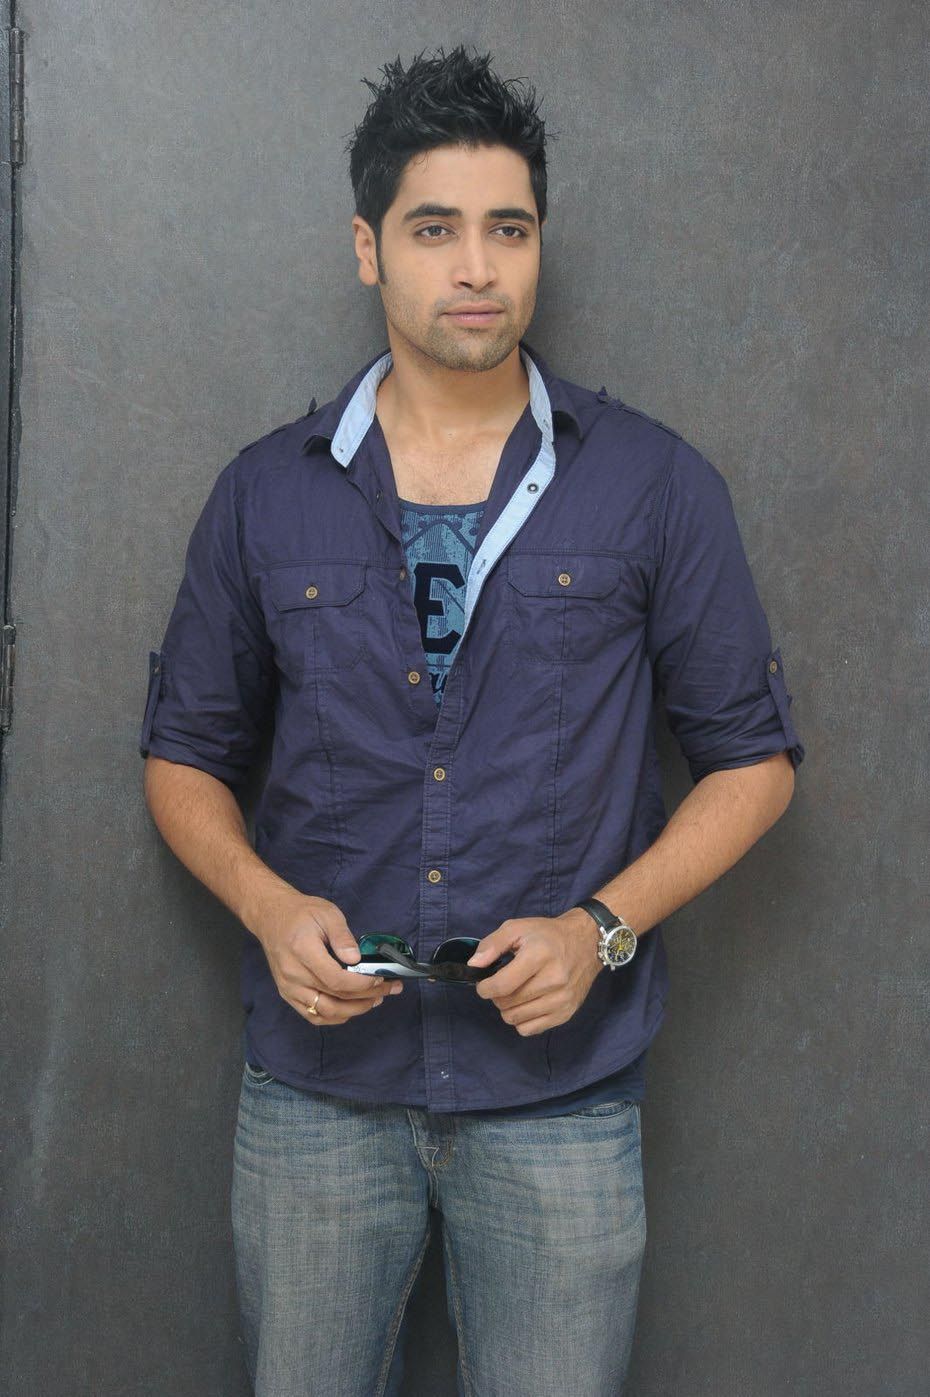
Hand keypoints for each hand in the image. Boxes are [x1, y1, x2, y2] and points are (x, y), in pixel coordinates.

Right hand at [253, 890, 403, 1024]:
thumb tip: (356, 959)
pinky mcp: (287, 994)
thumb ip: (342, 936)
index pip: (336, 980)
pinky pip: (312, 1015)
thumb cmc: (301, 913)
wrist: (271, 917)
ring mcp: (288, 988)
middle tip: (388, 990)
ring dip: (353, 1011)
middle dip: (366, 998)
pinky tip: (351, 1009)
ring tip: (374, 1000)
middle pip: (334, 999)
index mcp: (303, 952)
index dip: (361, 985)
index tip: (381, 979)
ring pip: (324, 1013)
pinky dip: (334, 1017)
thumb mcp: (327, 914)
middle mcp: (293, 975)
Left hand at [467, 909, 602, 1035]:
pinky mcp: (567, 1013)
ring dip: (508, 1008)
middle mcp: (554, 980)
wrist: (586, 942)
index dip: (485, 988)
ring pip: (515, 1019)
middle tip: (503, 983)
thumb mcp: (517, 927)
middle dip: (496, 996)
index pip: (502, 986)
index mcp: (539, 956)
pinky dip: (522, 1019)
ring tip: (516, 992)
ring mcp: (562, 1000)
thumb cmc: (548, 934)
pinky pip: (530, 1029)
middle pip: (507, 1004)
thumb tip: (474, 966)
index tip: (483, 983)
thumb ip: (491, 945)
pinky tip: (527, 1003)